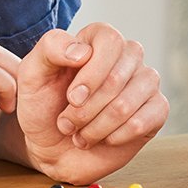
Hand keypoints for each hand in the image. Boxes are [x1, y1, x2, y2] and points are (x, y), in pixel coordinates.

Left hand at [0, 24, 168, 184]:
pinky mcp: (156, 109)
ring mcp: (145, 82)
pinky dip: (117, 136)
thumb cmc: (43, 107)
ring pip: (129, 102)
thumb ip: (50, 49)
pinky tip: (105, 138)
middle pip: (118, 75)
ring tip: (82, 134)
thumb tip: (83, 51)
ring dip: (98, 126)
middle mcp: (127, 55)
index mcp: (99, 39)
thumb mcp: (31, 75)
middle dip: (87, 108)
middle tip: (67, 123)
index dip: (91, 73)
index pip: (110, 40)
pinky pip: (147, 120)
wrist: (52, 148)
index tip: (72, 98)